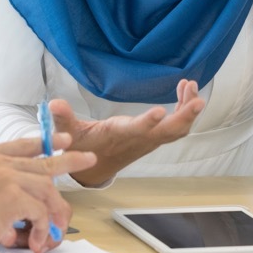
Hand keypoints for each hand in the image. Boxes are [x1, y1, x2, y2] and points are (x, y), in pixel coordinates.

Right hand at [0, 134, 96, 252]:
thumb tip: (24, 188)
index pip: (22, 144)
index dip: (45, 142)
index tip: (64, 140)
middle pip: (42, 161)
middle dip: (69, 160)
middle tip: (88, 157)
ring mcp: (5, 176)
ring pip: (46, 189)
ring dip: (53, 213)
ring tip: (53, 231)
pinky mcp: (13, 196)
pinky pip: (41, 211)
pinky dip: (42, 229)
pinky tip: (35, 242)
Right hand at [52, 79, 204, 186]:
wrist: (94, 166)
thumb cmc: (82, 146)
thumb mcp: (68, 133)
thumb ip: (62, 118)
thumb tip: (53, 104)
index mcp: (119, 136)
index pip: (137, 131)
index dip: (149, 123)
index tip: (161, 111)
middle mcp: (140, 139)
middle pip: (169, 133)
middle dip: (185, 116)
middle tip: (198, 98)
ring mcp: (150, 139)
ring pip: (178, 130)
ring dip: (188, 110)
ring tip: (191, 85)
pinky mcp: (154, 136)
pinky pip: (176, 125)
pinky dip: (184, 109)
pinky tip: (185, 90)